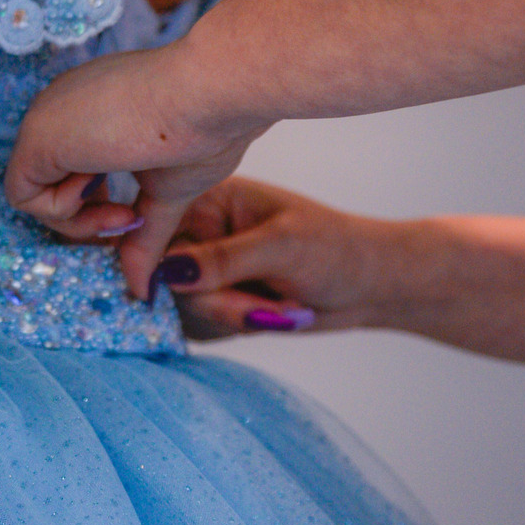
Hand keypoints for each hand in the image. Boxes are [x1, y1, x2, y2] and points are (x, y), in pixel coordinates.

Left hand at [4, 42, 264, 298]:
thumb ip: (144, 237)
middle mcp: (63, 110)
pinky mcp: (35, 136)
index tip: (133, 216)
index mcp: (92, 112)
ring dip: (81, 221)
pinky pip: (23, 198)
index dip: (96, 207)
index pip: (70, 172)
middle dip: (88, 219)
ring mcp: (46, 119)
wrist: (211, 95)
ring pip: (34, 197)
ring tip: (124, 209)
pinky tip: (100, 186)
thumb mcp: (167, 193)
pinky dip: (64, 212)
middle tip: (128, 219)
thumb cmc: (205, 126)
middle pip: (49, 187)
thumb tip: (143, 291)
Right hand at [152, 178, 403, 337]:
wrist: (370, 284)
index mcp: (209, 198)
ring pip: (185, 306)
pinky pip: (202, 325)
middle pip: (167, 276)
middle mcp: (199, 230)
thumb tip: (167, 272)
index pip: (156, 230)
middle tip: (263, 307)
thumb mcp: (280, 248)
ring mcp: (206, 267)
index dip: (154, 263)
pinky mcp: (217, 298)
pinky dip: (236, 326)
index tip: (164, 293)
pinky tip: (270, 314)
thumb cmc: (335, 250)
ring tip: (280, 306)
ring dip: (233, 316)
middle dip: (217, 301)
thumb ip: (222, 259)